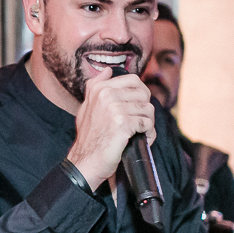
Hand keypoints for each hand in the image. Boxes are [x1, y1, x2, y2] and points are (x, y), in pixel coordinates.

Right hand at [66, 68, 156, 189]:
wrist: (85, 162)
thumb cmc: (89, 138)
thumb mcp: (86, 108)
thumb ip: (95, 87)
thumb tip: (107, 70)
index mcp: (100, 89)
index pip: (134, 80)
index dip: (140, 94)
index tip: (136, 108)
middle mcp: (106, 95)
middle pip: (144, 94)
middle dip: (145, 109)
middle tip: (139, 122)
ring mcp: (115, 109)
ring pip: (148, 109)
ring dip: (148, 124)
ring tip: (139, 133)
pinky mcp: (123, 123)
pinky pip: (147, 124)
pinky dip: (148, 134)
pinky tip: (139, 140)